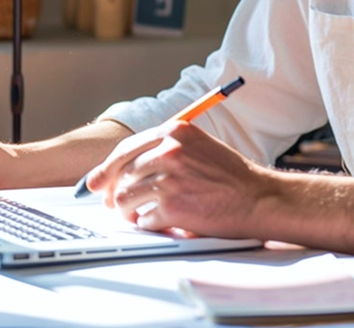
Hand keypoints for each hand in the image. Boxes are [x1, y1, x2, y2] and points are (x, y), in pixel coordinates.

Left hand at [86, 121, 266, 237]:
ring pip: (125, 198)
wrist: (257, 197)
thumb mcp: (197, 148)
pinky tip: (162, 221)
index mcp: (175, 131)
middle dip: (112, 191)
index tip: (96, 181)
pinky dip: (149, 223)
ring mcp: (170, 178)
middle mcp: (170, 150)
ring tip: (139, 214)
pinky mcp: (172, 206)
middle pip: (120, 173)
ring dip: (128, 210)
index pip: (125, 149)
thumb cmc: (229, 175)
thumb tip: (119, 171)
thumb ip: (163, 151)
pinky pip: (143, 219)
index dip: (107, 168)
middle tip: (111, 202)